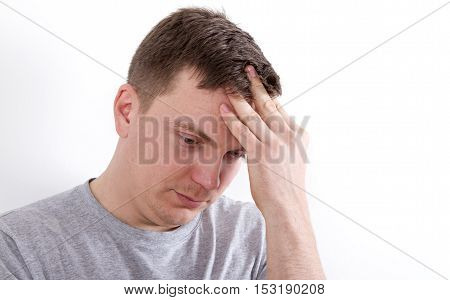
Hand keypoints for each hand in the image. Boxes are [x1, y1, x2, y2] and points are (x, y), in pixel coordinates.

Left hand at [220, 65, 310, 222]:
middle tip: (246, 69)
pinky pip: (243, 131)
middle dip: (256, 85)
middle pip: (269, 105)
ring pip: (254, 115)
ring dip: (240, 98)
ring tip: (230, 84)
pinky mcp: (261, 154)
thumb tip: (271, 131)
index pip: (280, 108)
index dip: (267, 92)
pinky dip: (232, 118)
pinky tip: (223, 108)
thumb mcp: (294, 159)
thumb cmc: (287, 187)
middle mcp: (289, 136)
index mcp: (299, 135)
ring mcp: (276, 144)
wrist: (288, 208)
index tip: (258, 81)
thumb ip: (285, 142)